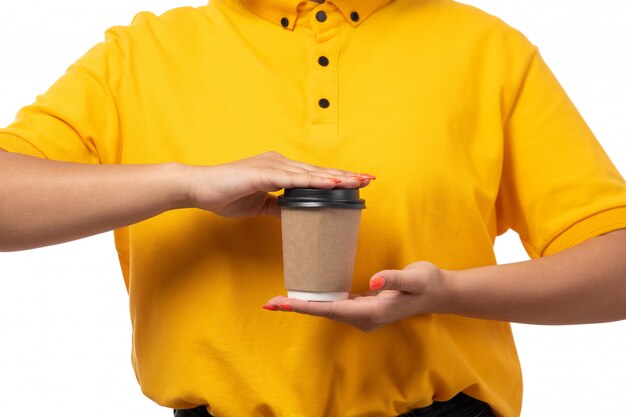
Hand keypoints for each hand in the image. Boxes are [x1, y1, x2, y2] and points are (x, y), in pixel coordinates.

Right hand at [187, 151, 373, 216]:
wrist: (198, 188)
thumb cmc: (224, 194)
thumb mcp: (259, 204)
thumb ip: (278, 207)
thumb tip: (295, 215)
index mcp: (279, 170)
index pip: (314, 175)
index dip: (336, 179)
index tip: (358, 183)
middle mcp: (280, 163)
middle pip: (319, 171)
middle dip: (345, 176)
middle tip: (369, 179)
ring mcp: (272, 166)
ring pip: (311, 172)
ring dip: (336, 177)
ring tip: (358, 181)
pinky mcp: (263, 173)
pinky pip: (294, 178)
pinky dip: (314, 181)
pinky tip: (332, 183)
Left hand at [263, 261, 446, 331]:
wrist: (440, 292)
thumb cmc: (427, 282)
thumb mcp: (414, 277)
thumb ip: (393, 278)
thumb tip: (373, 282)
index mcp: (372, 312)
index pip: (332, 309)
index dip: (306, 306)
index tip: (284, 303)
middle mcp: (364, 317)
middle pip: (324, 313)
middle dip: (297, 308)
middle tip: (270, 303)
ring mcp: (364, 314)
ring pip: (328, 310)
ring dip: (304, 305)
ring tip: (279, 301)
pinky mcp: (364, 307)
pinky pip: (335, 306)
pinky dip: (317, 301)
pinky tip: (306, 295)